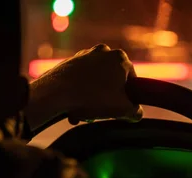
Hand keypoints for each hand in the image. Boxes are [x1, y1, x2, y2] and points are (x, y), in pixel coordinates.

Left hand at [26, 44, 142, 129]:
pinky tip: (76, 107)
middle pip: (113, 80)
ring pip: (97, 81)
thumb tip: (136, 113)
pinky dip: (82, 92)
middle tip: (104, 112)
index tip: (123, 108)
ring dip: (94, 97)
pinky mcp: (70, 61)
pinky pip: (83, 79)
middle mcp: (104, 51)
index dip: (130, 97)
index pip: (133, 81)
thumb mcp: (123, 110)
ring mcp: (85, 54)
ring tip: (87, 112)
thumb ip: (136, 111)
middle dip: (109, 97)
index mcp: (120, 58)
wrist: (55, 94)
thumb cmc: (93, 99)